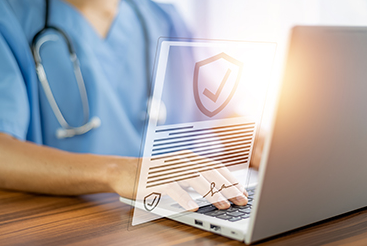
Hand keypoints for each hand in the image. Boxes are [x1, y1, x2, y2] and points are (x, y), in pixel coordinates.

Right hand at [108, 151, 247, 210]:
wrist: (124, 170)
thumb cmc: (153, 174)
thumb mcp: (177, 171)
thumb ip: (195, 177)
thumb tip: (218, 191)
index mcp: (189, 158)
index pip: (216, 167)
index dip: (231, 180)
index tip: (243, 192)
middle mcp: (181, 160)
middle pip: (210, 173)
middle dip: (228, 187)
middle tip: (241, 200)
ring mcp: (168, 169)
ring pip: (195, 179)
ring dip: (212, 194)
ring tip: (223, 206)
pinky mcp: (155, 180)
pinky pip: (173, 189)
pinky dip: (185, 199)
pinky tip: (194, 208)